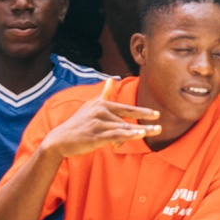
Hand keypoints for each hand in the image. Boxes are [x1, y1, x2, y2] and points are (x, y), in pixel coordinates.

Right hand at [42, 92, 159, 157]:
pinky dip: (129, 135)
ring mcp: (98, 124)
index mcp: (101, 105)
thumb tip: (110, 79)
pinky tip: (140, 135)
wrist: (59, 140)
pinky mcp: (96, 136)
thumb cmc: (76, 124)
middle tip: (160, 125)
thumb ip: (102, 94)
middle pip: (127, 119)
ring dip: (139, 131)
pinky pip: (116, 135)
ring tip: (156, 131)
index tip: (156, 114)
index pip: (126, 108)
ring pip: (123, 128)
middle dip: (145, 122)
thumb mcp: (89, 107)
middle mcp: (101, 112)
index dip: (142, 111)